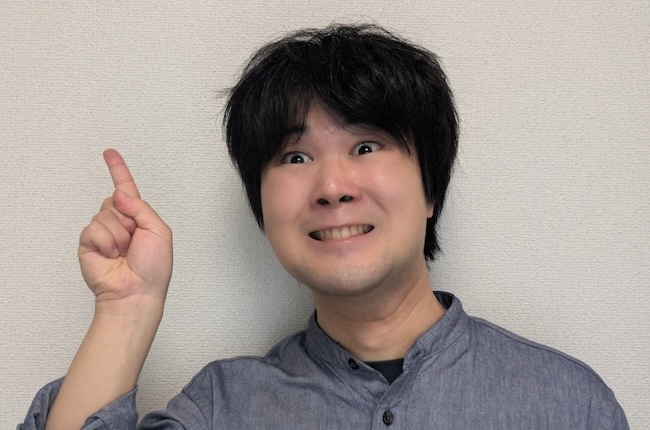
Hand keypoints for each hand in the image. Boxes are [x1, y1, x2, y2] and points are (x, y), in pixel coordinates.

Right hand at [78, 149, 172, 306]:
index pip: (126, 189)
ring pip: (104, 214)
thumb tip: (119, 194)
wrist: (136, 292)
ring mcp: (102, 232)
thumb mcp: (159, 232)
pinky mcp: (88, 243)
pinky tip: (110, 255)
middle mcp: (119, 222)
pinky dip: (105, 241)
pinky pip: (93, 228)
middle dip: (127, 218)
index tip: (110, 153)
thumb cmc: (153, 268)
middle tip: (134, 241)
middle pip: (114, 200)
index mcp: (138, 218)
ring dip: (118, 234)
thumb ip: (141, 208)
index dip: (118, 170)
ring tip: (124, 252)